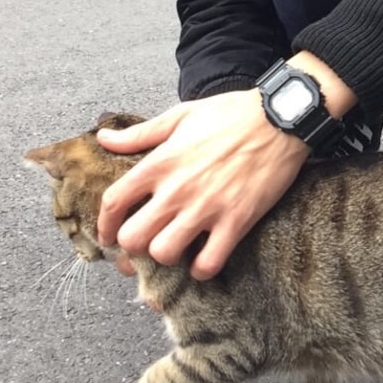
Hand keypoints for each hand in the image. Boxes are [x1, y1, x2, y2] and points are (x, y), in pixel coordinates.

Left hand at [95, 90, 309, 279]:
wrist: (279, 119)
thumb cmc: (230, 114)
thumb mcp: (180, 115)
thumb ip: (139, 134)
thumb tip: (104, 139)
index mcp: (160, 162)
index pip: (114, 202)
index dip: (104, 225)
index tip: (108, 235)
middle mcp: (178, 189)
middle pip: (133, 238)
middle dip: (132, 247)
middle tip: (142, 246)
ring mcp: (207, 208)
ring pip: (164, 254)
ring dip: (165, 258)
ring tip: (174, 249)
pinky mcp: (236, 221)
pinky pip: (208, 263)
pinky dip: (201, 269)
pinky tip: (203, 259)